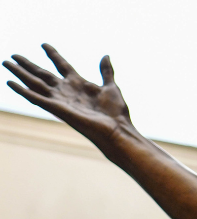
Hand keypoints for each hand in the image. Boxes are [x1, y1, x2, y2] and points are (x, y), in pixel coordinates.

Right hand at [3, 44, 131, 146]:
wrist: (117, 129)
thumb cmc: (116, 112)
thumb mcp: (111, 87)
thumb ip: (106, 71)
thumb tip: (105, 55)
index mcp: (79, 83)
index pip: (62, 64)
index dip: (53, 54)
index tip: (43, 44)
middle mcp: (67, 90)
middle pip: (43, 74)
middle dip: (28, 65)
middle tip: (13, 55)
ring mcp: (61, 99)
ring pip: (35, 83)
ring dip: (20, 73)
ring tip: (6, 62)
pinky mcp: (57, 109)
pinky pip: (36, 98)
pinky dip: (22, 90)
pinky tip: (10, 82)